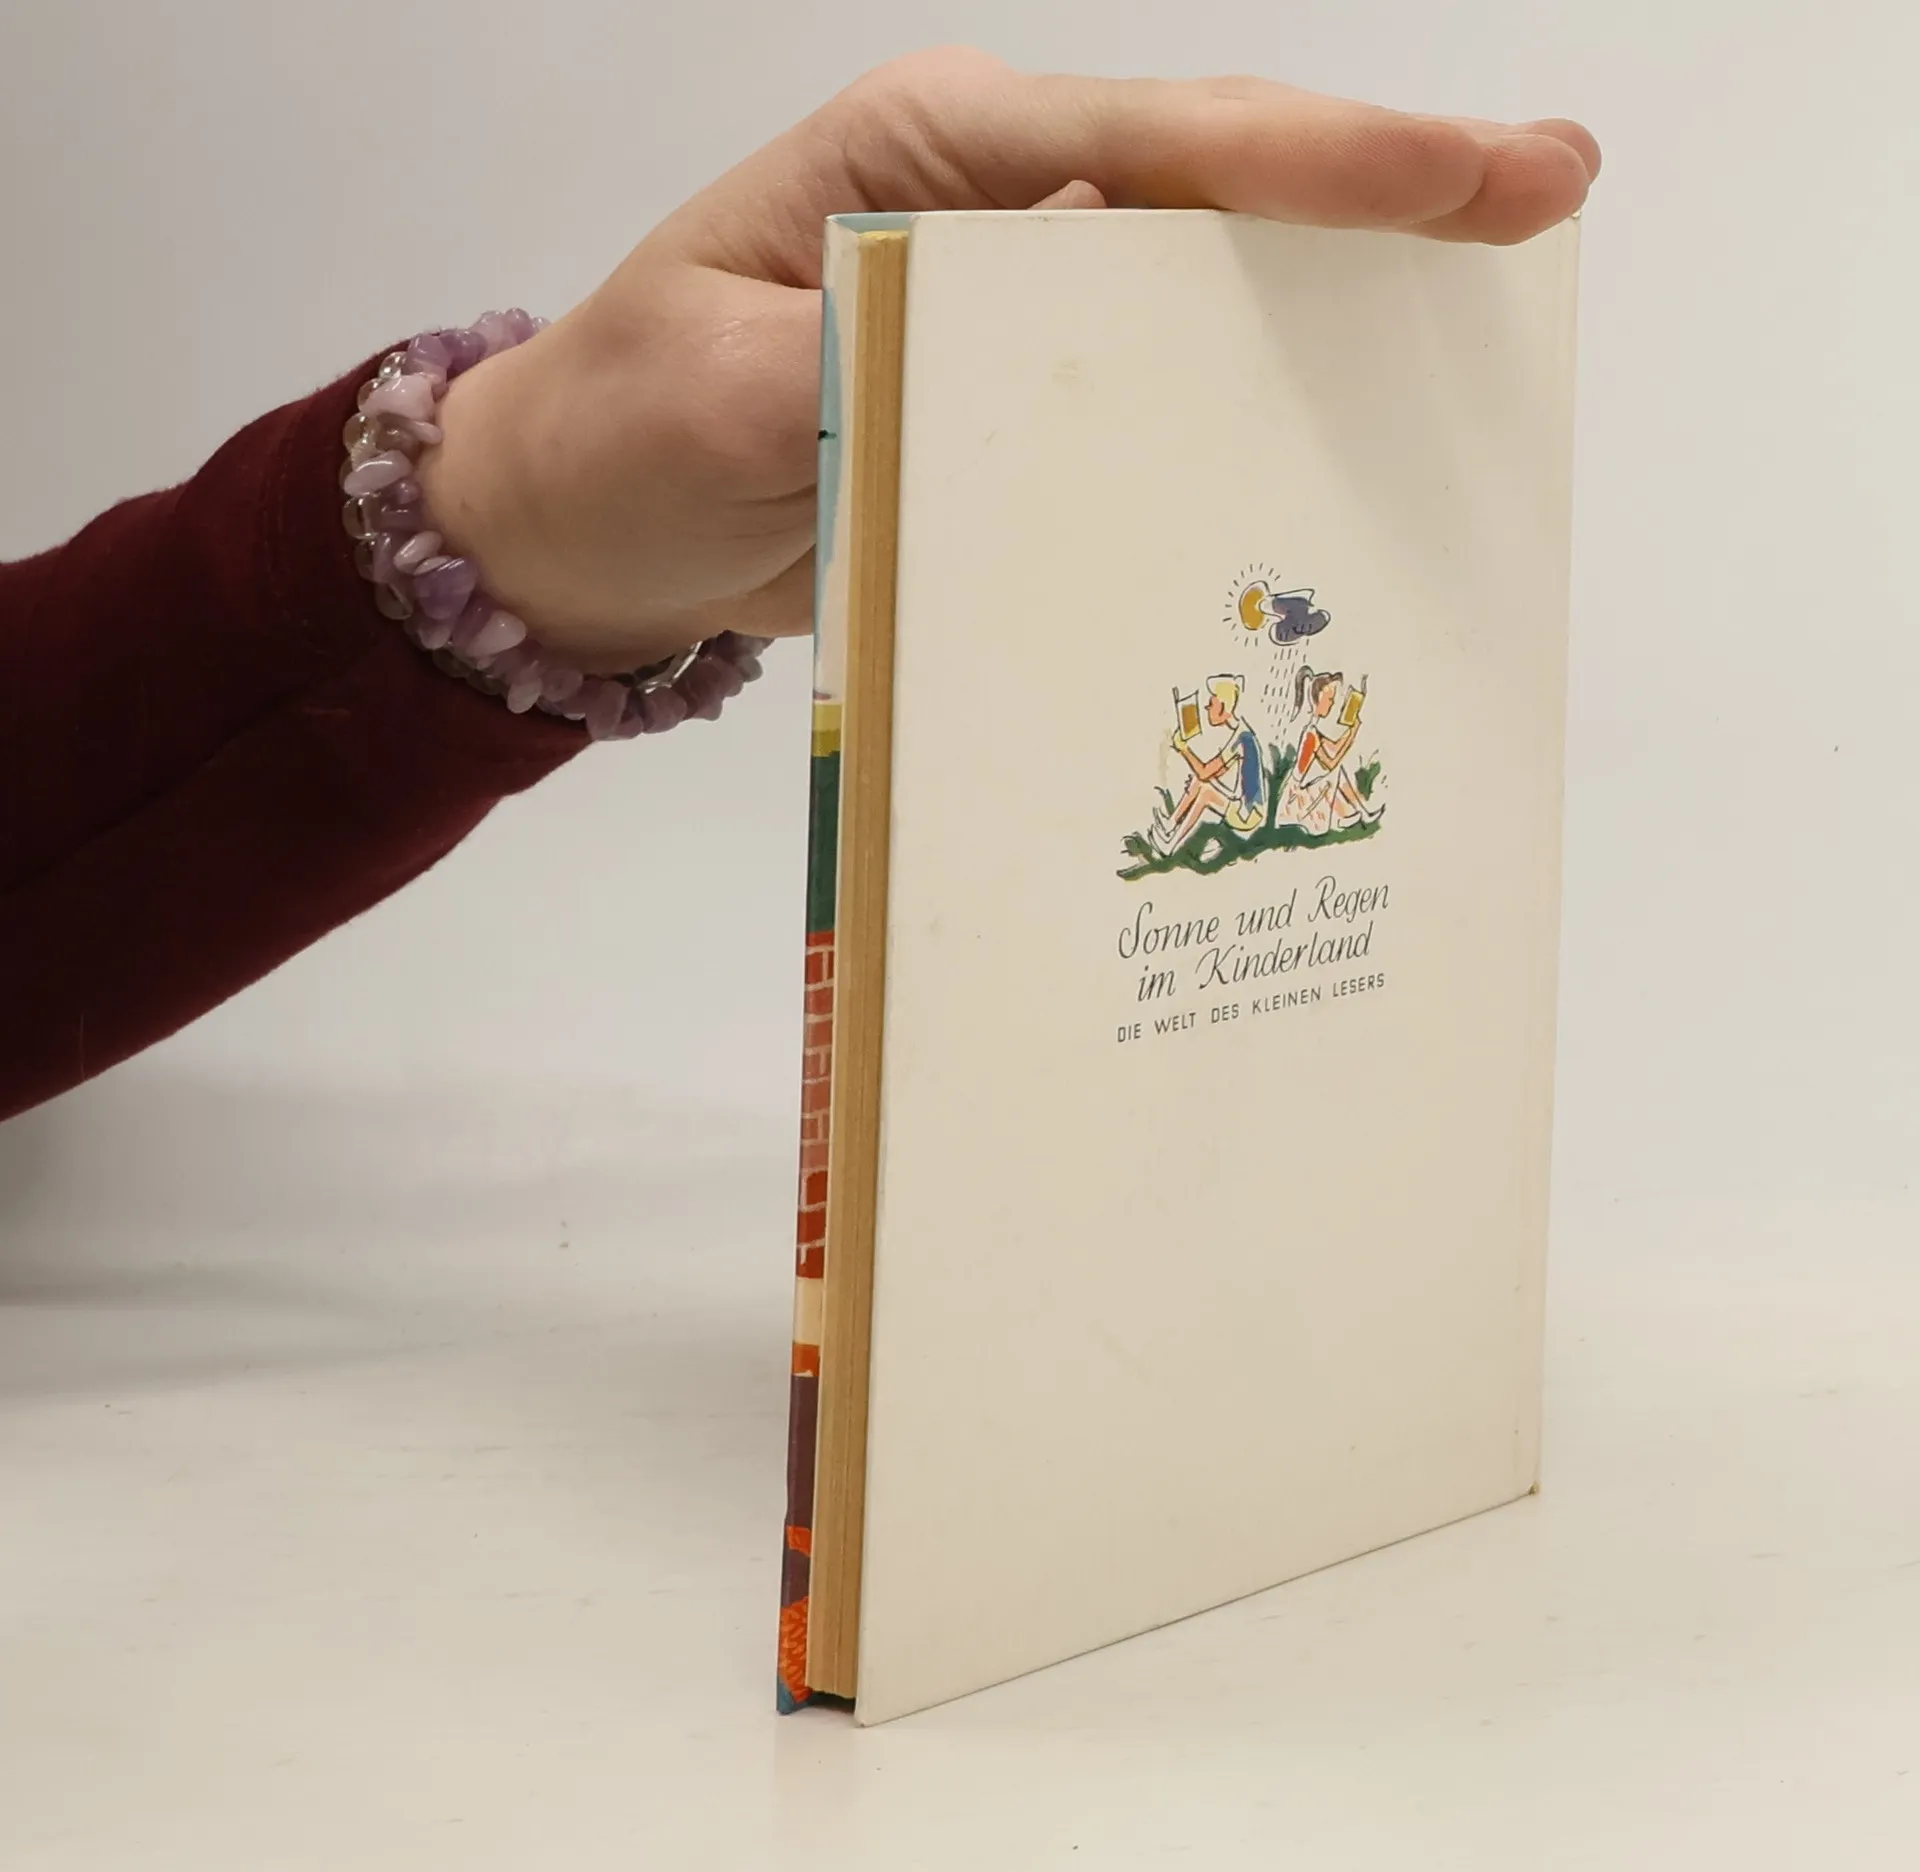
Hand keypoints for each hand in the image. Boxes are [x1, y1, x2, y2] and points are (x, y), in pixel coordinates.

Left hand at [421, 49, 1598, 672]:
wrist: (582, 533)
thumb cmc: (625, 440)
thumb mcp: (732, 387)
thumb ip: (889, 334)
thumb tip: (1096, 246)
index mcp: (923, 162)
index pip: (1148, 140)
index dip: (1312, 161)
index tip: (1466, 175)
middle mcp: (992, 212)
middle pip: (1214, 183)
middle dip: (1379, 192)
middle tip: (1550, 192)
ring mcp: (1014, 310)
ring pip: (1206, 283)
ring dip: (1341, 295)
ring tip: (1496, 292)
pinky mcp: (1017, 406)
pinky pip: (1153, 395)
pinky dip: (1250, 404)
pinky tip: (1346, 427)